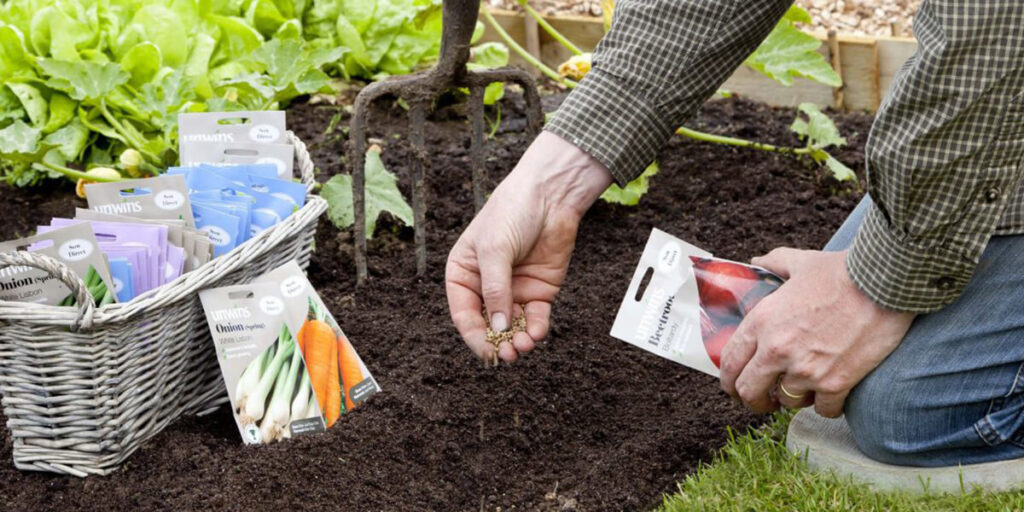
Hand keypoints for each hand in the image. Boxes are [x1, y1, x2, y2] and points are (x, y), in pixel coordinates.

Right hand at [446, 132, 612, 361]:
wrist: (550, 195)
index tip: (487, 353)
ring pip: (512, 327)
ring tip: (524, 347)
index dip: (474, 336)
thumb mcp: (495, 250)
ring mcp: (513, 290)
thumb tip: (497, 329)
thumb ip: (495, 290)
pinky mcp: (538, 291)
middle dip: (498, 343)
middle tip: (509, 356)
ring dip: (518, 340)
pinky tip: (537, 333)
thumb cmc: (511, 213)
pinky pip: (535, 318)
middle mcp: (486, 287)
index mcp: (463, 275)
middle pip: (488, 326)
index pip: (464, 314)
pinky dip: (536, 328)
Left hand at [719, 248, 914, 416]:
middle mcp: (777, 350)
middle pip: (749, 392)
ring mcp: (806, 370)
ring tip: (803, 388)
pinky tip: (831, 393)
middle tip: (762, 400)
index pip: (729, 363)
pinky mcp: (836, 383)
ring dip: (793, 398)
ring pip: (787, 402)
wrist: (884, 283)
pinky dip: (827, 406)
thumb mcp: (799, 261)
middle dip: (752, 400)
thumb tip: (758, 262)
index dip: (728, 381)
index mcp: (761, 322)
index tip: (734, 386)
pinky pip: (823, 410)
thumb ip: (773, 263)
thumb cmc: (841, 270)